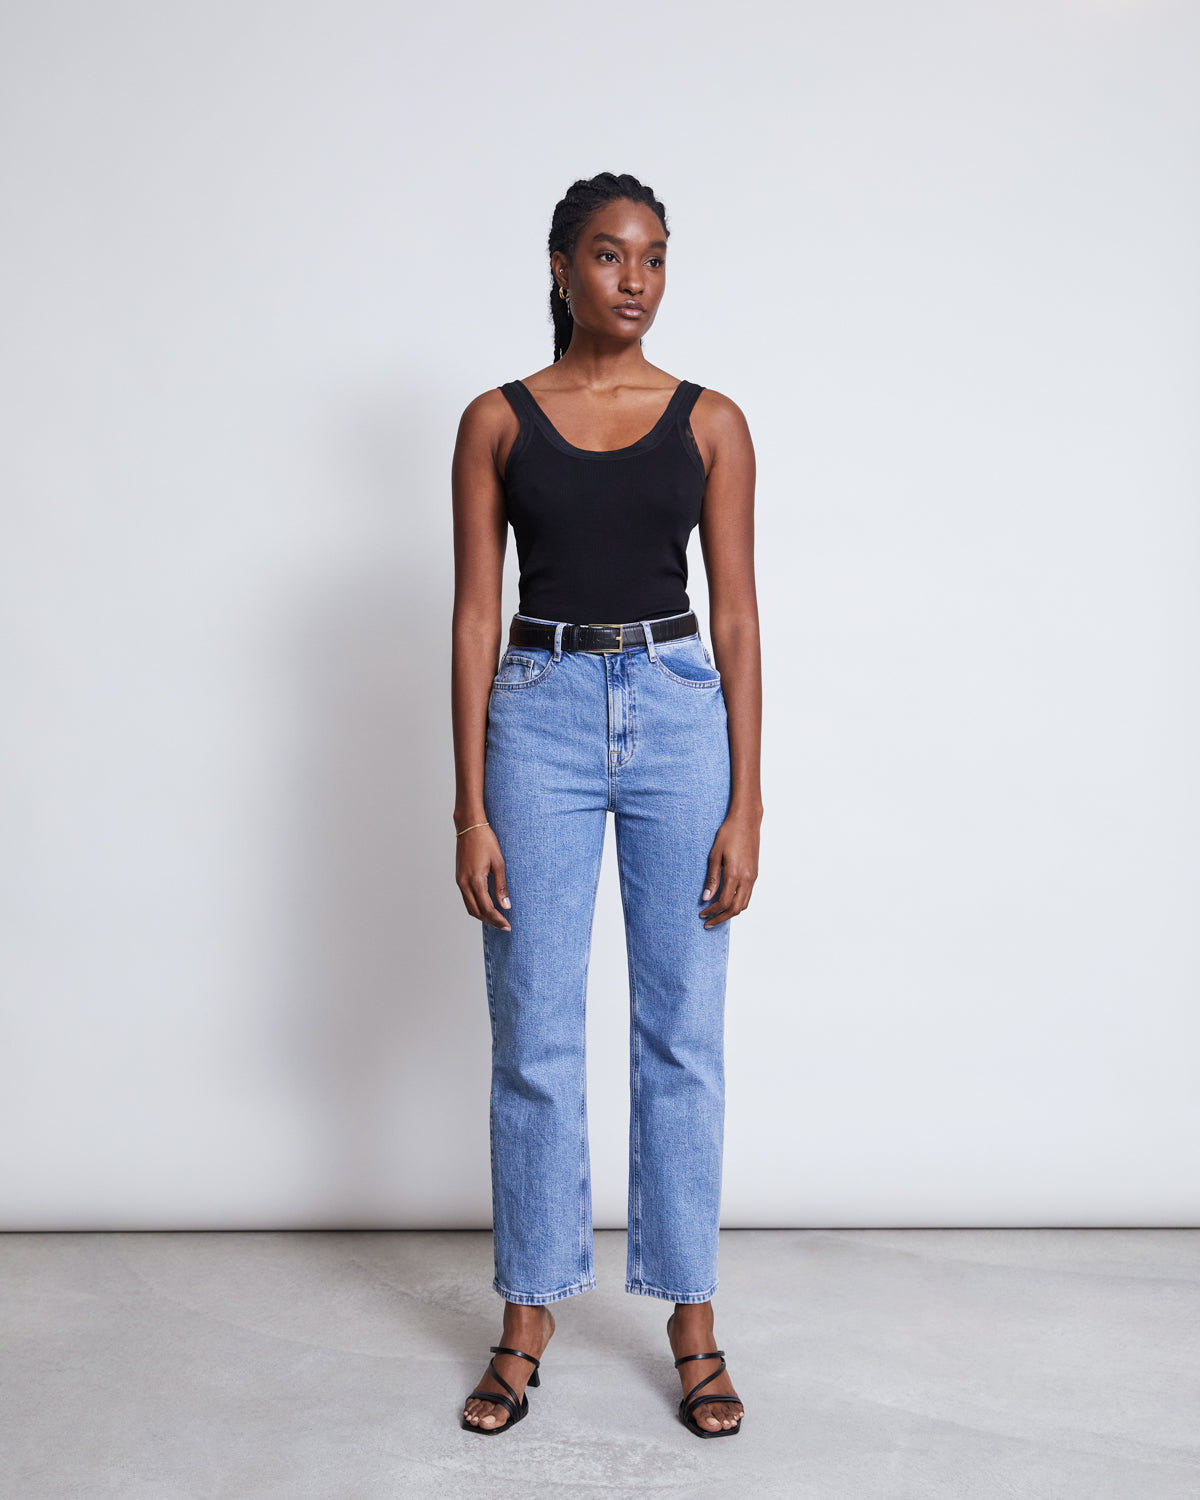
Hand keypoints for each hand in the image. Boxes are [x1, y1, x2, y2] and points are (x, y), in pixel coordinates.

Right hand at [455, 824, 511, 930]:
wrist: (469, 827)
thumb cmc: (486, 841)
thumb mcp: (499, 863)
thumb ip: (501, 886)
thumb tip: (506, 906)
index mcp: (475, 880)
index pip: (487, 909)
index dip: (498, 919)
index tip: (507, 925)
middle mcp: (464, 883)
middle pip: (476, 912)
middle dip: (490, 921)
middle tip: (504, 925)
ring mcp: (460, 881)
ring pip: (470, 907)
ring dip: (482, 916)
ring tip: (496, 918)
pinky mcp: (459, 878)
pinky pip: (466, 899)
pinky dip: (476, 907)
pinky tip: (486, 906)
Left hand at [699, 808, 759, 926]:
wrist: (747, 821)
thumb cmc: (728, 834)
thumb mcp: (715, 855)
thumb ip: (712, 878)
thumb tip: (706, 897)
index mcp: (735, 874)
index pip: (723, 902)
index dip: (712, 911)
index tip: (701, 913)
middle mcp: (747, 878)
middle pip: (735, 908)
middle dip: (721, 918)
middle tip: (708, 923)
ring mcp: (753, 877)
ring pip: (744, 904)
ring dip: (730, 913)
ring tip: (717, 915)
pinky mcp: (755, 873)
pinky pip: (748, 895)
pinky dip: (737, 903)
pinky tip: (727, 902)